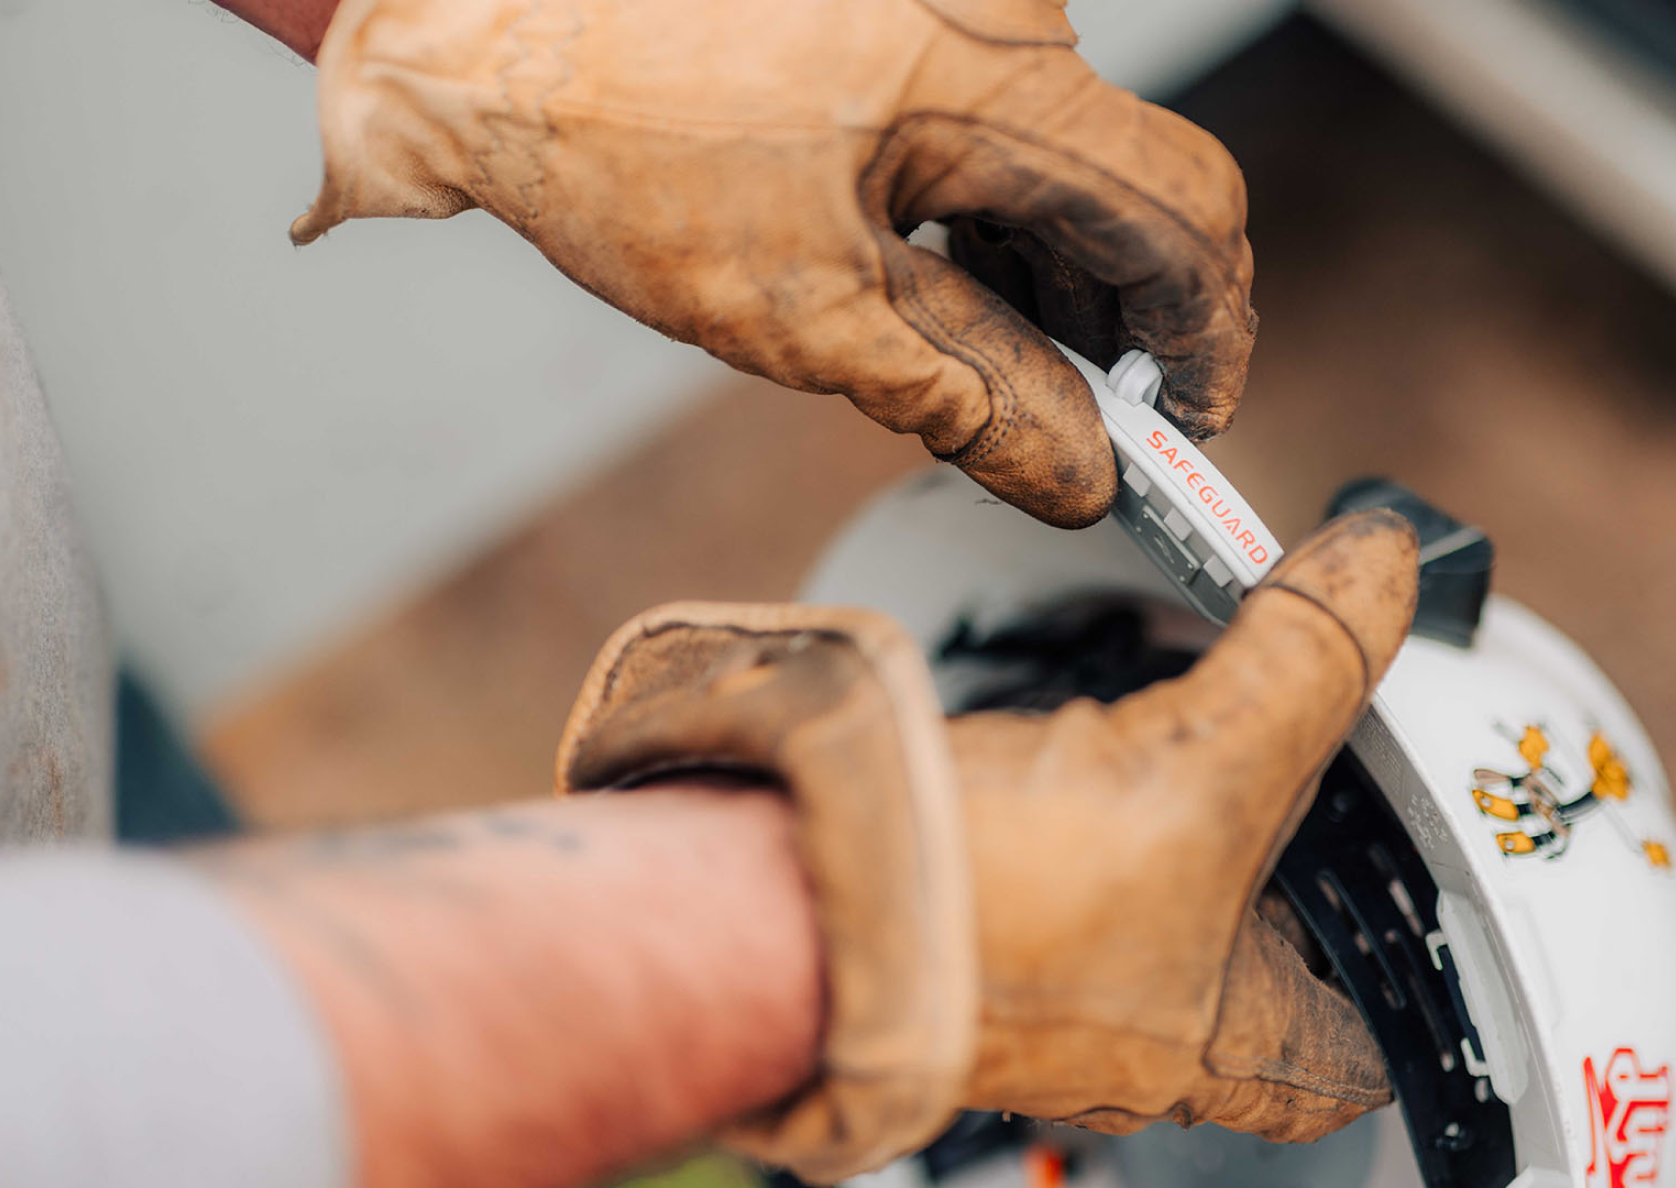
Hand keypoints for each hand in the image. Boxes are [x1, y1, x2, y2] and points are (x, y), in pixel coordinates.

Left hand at [291, 0, 1255, 527]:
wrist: (481, 23)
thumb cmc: (617, 142)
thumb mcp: (806, 311)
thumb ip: (971, 401)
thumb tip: (1079, 474)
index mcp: (996, 82)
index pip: (1185, 216)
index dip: (1202, 339)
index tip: (1178, 427)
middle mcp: (1004, 15)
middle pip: (1130, 186)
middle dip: (1112, 320)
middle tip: (1067, 424)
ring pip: (1062, 156)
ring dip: (1046, 271)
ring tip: (986, 366)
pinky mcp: (908, 2)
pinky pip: (995, 117)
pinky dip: (988, 212)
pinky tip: (939, 281)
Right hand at [557, 510, 1417, 1178]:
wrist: (787, 895)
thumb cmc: (986, 903)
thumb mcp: (1196, 768)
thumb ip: (1303, 660)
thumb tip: (1382, 568)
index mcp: (1213, 1039)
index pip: (1347, 1053)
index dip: (1389, 980)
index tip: (1405, 906)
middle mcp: (1127, 1033)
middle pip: (1247, 960)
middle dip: (1274, 865)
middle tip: (1302, 771)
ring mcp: (1038, 987)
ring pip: (1145, 906)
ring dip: (1170, 822)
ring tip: (1191, 731)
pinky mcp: (963, 923)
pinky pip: (1052, 866)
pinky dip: (1075, 799)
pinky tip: (1070, 736)